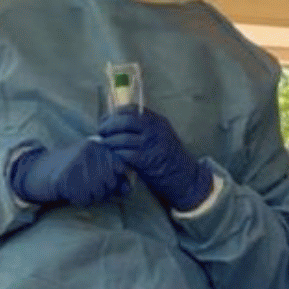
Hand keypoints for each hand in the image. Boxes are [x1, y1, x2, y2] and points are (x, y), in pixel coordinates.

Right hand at [8, 141, 130, 205]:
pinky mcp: (68, 179)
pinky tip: (72, 192)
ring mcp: (78, 164)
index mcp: (97, 145)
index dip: (115, 178)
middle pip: (111, 181)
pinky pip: (85, 199)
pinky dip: (80, 200)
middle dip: (103, 190)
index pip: (120, 166)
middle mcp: (89, 152)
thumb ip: (112, 174)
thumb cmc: (70, 169)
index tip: (102, 178)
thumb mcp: (92, 166)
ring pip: (100, 191)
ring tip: (80, 188)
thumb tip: (127, 189)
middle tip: (88, 186)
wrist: (38, 170)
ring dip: (92, 196)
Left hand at [98, 106, 212, 211]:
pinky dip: (117, 154)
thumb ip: (145, 129)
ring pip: (122, 138)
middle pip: (125, 121)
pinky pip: (125, 154)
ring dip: (110, 142)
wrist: (187, 178)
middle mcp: (155, 130)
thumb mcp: (162, 137)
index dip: (115, 113)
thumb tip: (119, 125)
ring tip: (105, 145)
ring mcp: (152, 144)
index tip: (105, 119)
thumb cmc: (171, 159)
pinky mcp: (147, 159)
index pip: (132, 110)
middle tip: (101, 132)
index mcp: (158, 121)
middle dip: (109, 125)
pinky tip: (114, 156)